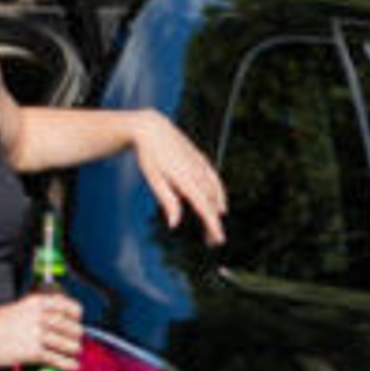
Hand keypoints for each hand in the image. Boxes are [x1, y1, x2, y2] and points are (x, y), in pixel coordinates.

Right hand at [0, 286, 81, 370]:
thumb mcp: (14, 308)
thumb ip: (33, 310)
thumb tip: (49, 314)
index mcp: (34, 303)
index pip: (64, 305)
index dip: (75, 312)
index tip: (78, 316)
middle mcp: (38, 317)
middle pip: (68, 325)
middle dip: (76, 333)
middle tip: (77, 336)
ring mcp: (36, 335)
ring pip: (66, 343)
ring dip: (73, 348)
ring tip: (75, 350)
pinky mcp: (33, 353)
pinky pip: (57, 359)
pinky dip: (67, 364)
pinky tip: (73, 366)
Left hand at [126, 110, 228, 243]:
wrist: (153, 128)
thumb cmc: (150, 155)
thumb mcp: (154, 180)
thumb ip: (167, 201)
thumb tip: (174, 224)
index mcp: (185, 178)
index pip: (204, 206)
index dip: (212, 224)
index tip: (218, 238)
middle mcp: (197, 172)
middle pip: (211, 202)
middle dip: (214, 223)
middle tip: (212, 241)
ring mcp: (201, 164)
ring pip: (216, 191)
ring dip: (217, 210)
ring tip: (214, 226)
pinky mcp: (201, 159)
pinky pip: (215, 180)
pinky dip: (219, 194)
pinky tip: (219, 203)